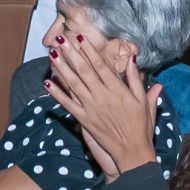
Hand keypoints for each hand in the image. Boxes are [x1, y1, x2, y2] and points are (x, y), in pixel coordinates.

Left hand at [44, 37, 159, 179]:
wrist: (132, 152)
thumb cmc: (140, 126)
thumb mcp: (142, 100)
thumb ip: (135, 79)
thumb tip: (132, 58)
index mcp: (118, 90)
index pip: (101, 65)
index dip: (90, 50)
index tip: (81, 38)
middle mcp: (102, 97)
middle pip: (84, 70)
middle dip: (72, 53)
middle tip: (61, 38)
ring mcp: (91, 108)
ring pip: (73, 84)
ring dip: (61, 68)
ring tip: (52, 54)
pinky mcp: (84, 120)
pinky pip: (68, 104)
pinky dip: (57, 93)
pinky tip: (47, 83)